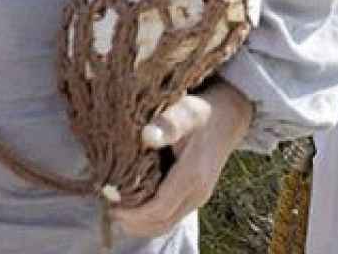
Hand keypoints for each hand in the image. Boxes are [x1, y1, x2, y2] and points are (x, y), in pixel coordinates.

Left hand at [109, 81, 253, 238]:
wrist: (228, 117)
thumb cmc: (201, 113)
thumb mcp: (185, 112)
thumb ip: (168, 124)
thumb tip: (147, 135)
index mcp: (192, 175)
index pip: (158, 209)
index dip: (131, 212)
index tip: (110, 201)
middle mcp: (198, 192)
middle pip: (160, 223)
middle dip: (131, 221)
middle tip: (109, 207)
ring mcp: (198, 197)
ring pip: (165, 224)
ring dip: (139, 224)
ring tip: (118, 210)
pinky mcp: (196, 197)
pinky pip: (170, 218)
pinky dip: (150, 219)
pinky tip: (135, 208)